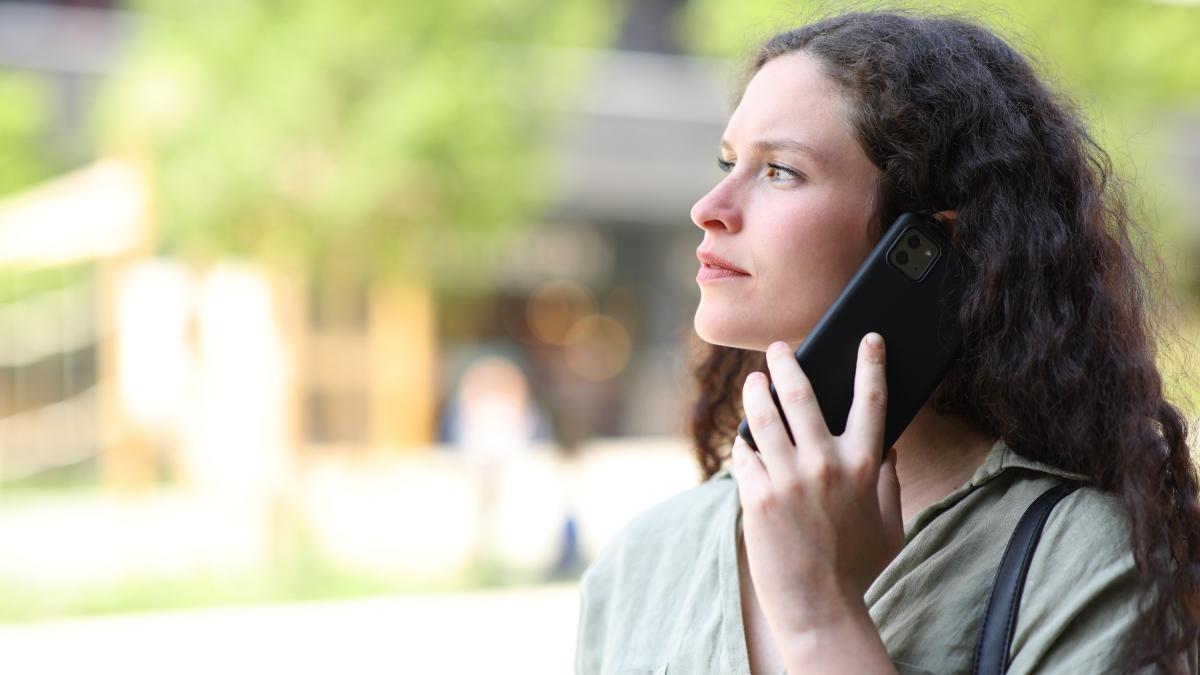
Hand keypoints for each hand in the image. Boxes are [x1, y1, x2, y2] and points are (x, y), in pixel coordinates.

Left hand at [731, 334, 903, 641]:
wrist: (818, 607)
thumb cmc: (856, 568)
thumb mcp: (888, 524)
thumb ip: (888, 482)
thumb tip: (888, 448)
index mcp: (864, 465)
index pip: (870, 400)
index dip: (870, 363)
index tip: (867, 338)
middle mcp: (826, 463)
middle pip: (802, 393)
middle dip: (788, 361)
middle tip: (779, 349)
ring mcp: (788, 477)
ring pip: (763, 415)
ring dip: (756, 391)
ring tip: (754, 382)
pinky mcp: (757, 494)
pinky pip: (744, 453)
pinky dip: (744, 445)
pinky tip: (744, 441)